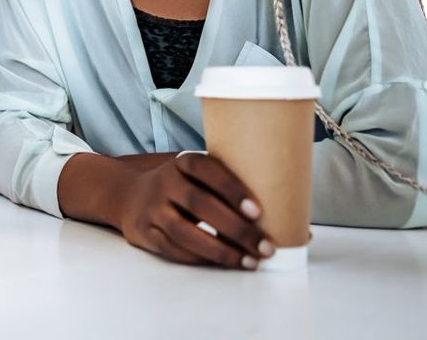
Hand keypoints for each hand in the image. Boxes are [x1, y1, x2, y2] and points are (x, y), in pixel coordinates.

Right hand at [118, 152, 274, 268]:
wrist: (129, 196)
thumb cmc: (182, 188)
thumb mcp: (199, 178)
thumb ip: (234, 194)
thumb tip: (297, 230)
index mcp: (183, 163)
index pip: (206, 169)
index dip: (231, 188)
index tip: (257, 211)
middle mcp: (164, 182)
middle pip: (198, 203)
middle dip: (235, 228)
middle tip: (265, 246)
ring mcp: (152, 208)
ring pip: (184, 232)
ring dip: (219, 250)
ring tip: (249, 261)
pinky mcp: (145, 232)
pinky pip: (173, 249)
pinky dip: (200, 258)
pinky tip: (224, 262)